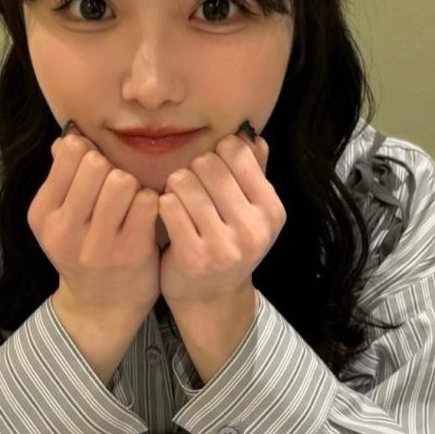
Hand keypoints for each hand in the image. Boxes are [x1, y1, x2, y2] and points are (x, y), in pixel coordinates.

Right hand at [27, 125, 160, 321]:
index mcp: (43, 214)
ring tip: (130, 201)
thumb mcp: (60, 217)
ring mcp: (98, 244)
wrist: (101, 307)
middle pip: (97, 164)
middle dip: (111, 168)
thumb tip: (69, 137)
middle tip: (115, 187)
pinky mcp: (131, 252)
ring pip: (123, 181)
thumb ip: (62, 176)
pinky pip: (147, 202)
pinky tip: (145, 215)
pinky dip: (150, 202)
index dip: (89, 152)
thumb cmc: (84, 249)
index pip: (70, 153)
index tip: (94, 169)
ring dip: (133, 185)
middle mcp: (65, 230)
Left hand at [157, 132, 284, 307]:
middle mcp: (253, 228)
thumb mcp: (249, 210)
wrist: (211, 298)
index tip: (212, 173)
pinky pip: (168, 205)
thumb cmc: (228, 243)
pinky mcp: (194, 257)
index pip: (235, 152)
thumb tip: (252, 135)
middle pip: (207, 164)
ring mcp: (224, 245)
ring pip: (184, 181)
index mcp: (271, 210)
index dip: (216, 155)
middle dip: (192, 171)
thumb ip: (253, 172)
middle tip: (191, 189)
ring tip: (179, 201)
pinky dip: (164, 205)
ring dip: (175, 187)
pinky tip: (169, 215)